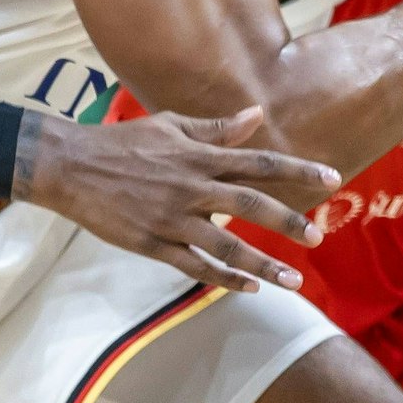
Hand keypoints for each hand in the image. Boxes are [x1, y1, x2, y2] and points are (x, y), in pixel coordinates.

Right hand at [15, 107, 340, 293]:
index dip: (297, 169)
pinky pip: (194, 266)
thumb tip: (255, 116)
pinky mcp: (151, 243)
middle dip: (287, 221)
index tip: (331, 176)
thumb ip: (215, 128)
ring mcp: (171, 218)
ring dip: (263, 264)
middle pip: (250, 204)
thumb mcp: (170, 125)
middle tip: (318, 236)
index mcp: (198, 156)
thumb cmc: (123, 142)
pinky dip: (223, 278)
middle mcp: (190, 187)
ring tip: (294, 281)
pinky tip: (247, 287)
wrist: (70, 166)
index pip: (258, 161)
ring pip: (226, 245)